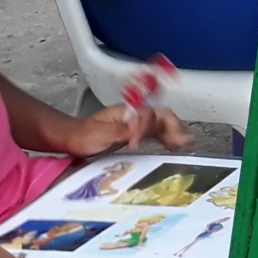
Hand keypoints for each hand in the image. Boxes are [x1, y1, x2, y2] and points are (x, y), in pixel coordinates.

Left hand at [55, 101, 194, 155]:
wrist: (71, 138)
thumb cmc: (82, 135)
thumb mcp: (98, 133)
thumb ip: (119, 130)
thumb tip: (137, 128)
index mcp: (126, 112)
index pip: (145, 115)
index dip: (143, 128)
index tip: (134, 144)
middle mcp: (135, 115)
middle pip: (161, 116)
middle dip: (173, 126)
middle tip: (183, 140)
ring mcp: (137, 124)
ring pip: (162, 124)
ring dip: (175, 132)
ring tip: (186, 143)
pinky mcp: (136, 134)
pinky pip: (157, 133)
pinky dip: (168, 138)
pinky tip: (175, 146)